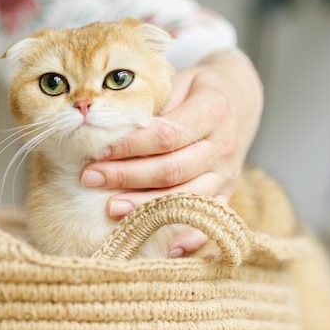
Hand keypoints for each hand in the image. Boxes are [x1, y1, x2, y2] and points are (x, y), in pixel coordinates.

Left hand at [81, 49, 262, 256]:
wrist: (239, 100)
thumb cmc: (198, 89)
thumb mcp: (179, 81)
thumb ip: (153, 104)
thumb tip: (110, 126)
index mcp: (214, 111)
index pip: (166, 136)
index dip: (129, 146)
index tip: (98, 151)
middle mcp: (224, 146)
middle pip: (172, 170)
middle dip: (127, 177)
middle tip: (90, 178)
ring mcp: (227, 173)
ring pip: (186, 197)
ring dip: (146, 207)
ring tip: (111, 209)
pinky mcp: (228, 192)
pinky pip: (209, 218)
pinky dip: (190, 236)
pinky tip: (167, 248)